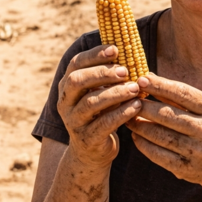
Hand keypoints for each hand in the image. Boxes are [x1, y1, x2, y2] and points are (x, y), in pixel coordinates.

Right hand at [57, 45, 142, 168]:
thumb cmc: (101, 114)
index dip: (95, 54)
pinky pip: (104, 124)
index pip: (76, 64)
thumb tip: (131, 51)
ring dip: (115, 93)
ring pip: (91, 103)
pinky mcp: (87, 139)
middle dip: (101, 73)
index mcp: (67, 86)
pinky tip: (136, 106)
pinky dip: (121, 113)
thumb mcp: (100, 93)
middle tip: (125, 70)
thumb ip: (109, 76)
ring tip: (135, 88)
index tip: (116, 49)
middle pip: (77, 81)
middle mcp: (65, 102)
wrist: (92, 152)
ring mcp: (73, 121)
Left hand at [126, 74, 201, 190]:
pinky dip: (144, 145)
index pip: (183, 94)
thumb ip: (180, 96)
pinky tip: (136, 136)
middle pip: (168, 115)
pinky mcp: (188, 170)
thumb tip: (149, 77)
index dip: (160, 86)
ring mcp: (198, 152)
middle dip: (144, 106)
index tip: (141, 79)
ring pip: (160, 136)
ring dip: (140, 125)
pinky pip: (159, 155)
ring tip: (128, 118)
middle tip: (128, 99)